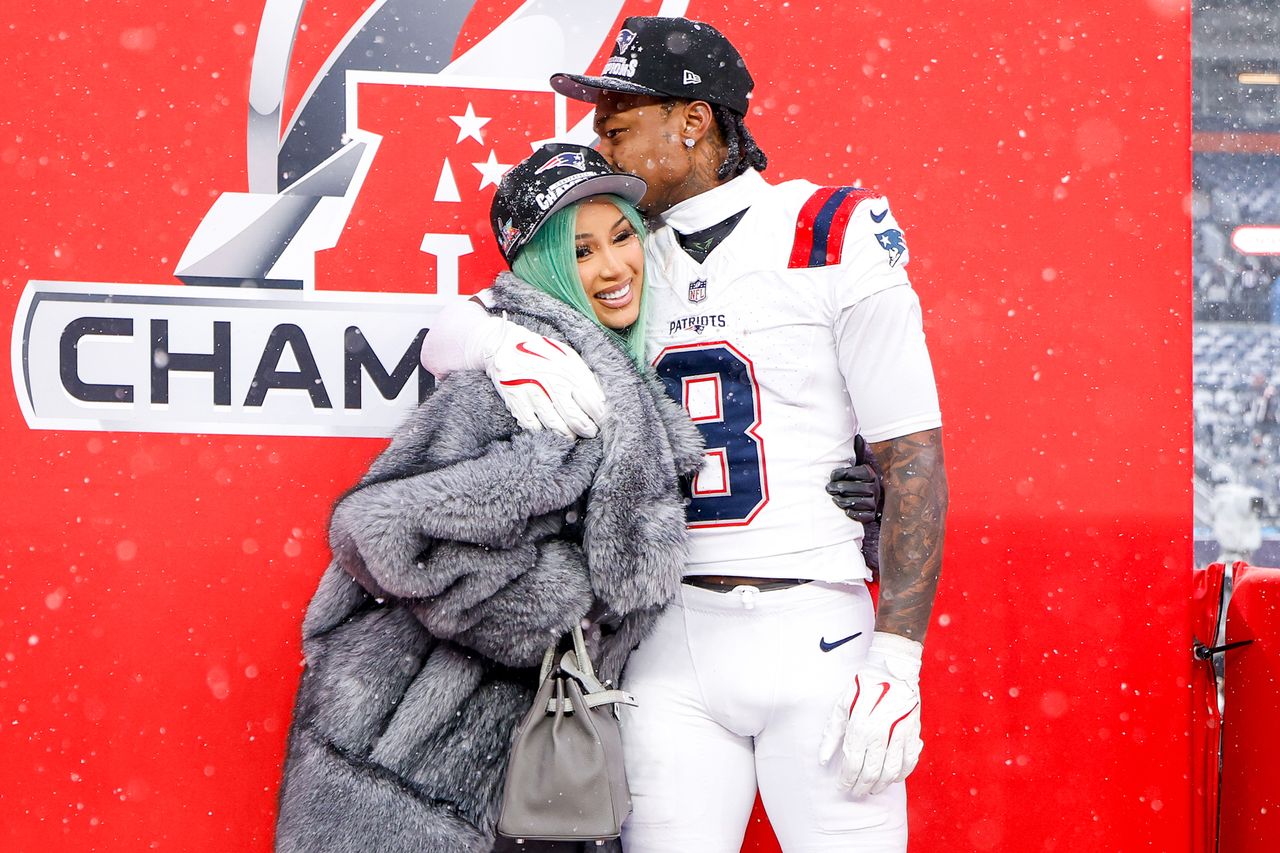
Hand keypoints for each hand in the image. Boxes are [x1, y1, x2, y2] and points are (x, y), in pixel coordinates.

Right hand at [485, 320, 607, 438]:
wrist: (504, 345)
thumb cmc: (541, 352)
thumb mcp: (567, 356)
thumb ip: (583, 377)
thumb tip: (600, 401)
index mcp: (567, 369)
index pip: (591, 401)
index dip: (600, 416)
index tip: (603, 422)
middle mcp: (551, 381)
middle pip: (574, 417)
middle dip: (586, 429)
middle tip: (591, 433)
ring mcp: (532, 393)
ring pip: (555, 425)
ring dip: (567, 435)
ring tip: (573, 436)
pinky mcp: (516, 401)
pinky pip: (533, 426)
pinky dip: (544, 433)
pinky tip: (551, 432)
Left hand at [818, 631, 922, 796]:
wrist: (894, 669)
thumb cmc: (863, 687)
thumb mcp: (841, 706)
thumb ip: (831, 735)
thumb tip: (822, 759)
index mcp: (860, 727)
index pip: (852, 765)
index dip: (847, 780)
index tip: (842, 786)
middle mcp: (881, 734)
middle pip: (872, 773)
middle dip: (862, 787)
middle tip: (857, 792)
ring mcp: (900, 735)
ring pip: (891, 772)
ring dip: (881, 785)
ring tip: (873, 789)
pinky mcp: (914, 733)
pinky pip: (910, 762)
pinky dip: (901, 775)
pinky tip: (892, 778)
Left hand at [826, 434, 882, 523]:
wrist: (868, 502)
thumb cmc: (857, 482)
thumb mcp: (858, 466)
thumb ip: (856, 453)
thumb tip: (857, 436)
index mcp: (872, 474)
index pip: (862, 472)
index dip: (845, 473)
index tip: (832, 475)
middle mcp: (876, 489)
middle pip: (861, 487)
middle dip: (843, 488)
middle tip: (829, 488)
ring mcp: (875, 503)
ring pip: (862, 502)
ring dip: (845, 500)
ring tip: (834, 499)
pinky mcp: (872, 516)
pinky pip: (865, 516)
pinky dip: (854, 513)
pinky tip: (845, 510)